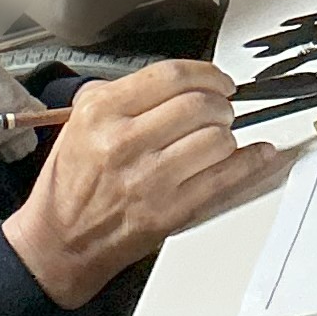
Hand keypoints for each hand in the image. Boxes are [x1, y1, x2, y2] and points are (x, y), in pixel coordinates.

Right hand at [4, 63, 287, 306]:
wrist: (59, 242)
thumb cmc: (71, 184)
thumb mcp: (78, 122)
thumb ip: (122, 94)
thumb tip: (178, 81)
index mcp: (101, 113)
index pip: (171, 76)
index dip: (207, 74)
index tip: (218, 80)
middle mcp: (124, 142)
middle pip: (200, 105)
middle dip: (221, 104)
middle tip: (222, 108)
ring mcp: (149, 179)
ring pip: (217, 139)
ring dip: (228, 134)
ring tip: (220, 136)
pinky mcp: (170, 210)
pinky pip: (225, 177)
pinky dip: (250, 162)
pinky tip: (257, 154)